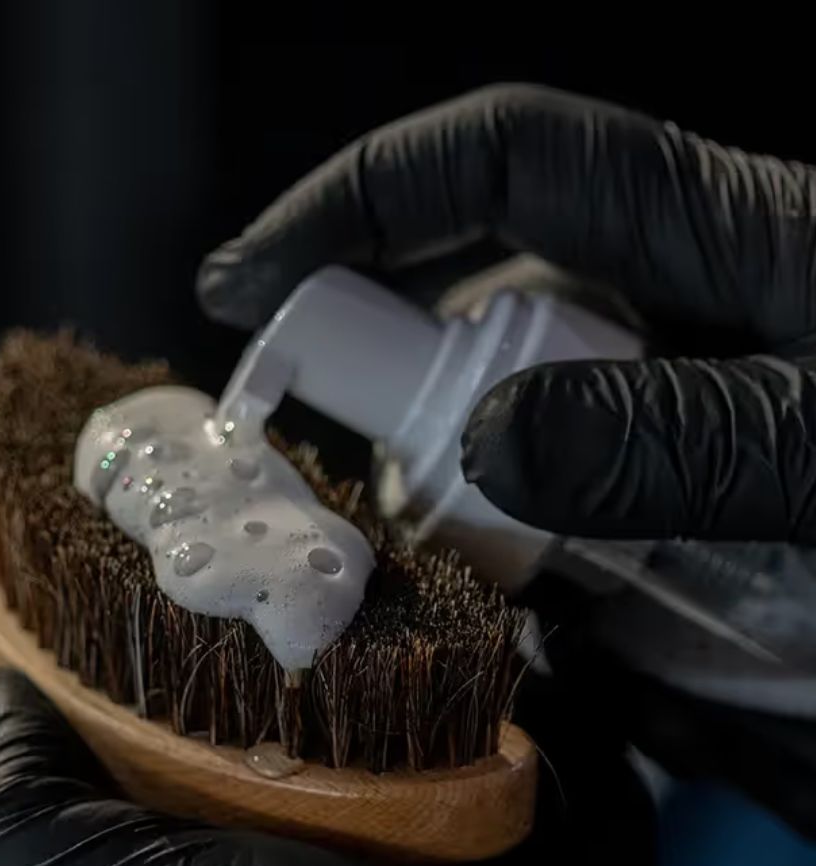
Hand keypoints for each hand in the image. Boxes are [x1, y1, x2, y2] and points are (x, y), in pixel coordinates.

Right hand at [197, 84, 814, 543]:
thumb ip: (681, 440)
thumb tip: (492, 448)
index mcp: (713, 228)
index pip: (499, 160)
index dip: (356, 197)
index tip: (246, 279)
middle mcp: (668, 297)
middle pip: (478, 298)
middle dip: (394, 383)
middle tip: (358, 490)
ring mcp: (663, 388)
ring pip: (504, 409)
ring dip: (455, 490)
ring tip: (461, 579)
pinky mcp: (668, 469)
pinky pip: (556, 489)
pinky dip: (518, 547)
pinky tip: (533, 610)